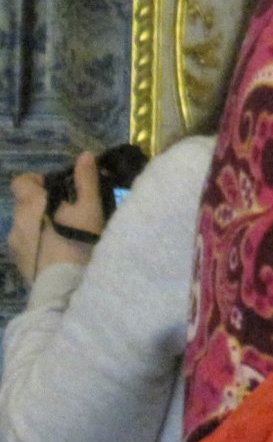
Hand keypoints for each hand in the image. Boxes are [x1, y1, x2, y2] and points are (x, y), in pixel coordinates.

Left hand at [7, 153, 105, 285]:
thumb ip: (86, 180)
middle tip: (68, 211)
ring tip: (62, 233)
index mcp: (31, 204)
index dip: (38, 181)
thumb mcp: (90, 208)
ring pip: (24, 225)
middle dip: (43, 204)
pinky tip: (54, 251)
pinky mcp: (17, 262)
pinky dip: (36, 242)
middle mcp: (16, 222)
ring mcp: (14, 244)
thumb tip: (84, 155)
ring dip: (38, 224)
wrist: (65, 286)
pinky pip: (24, 243)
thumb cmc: (78, 241)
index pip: (22, 182)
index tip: (58, 188)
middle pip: (25, 204)